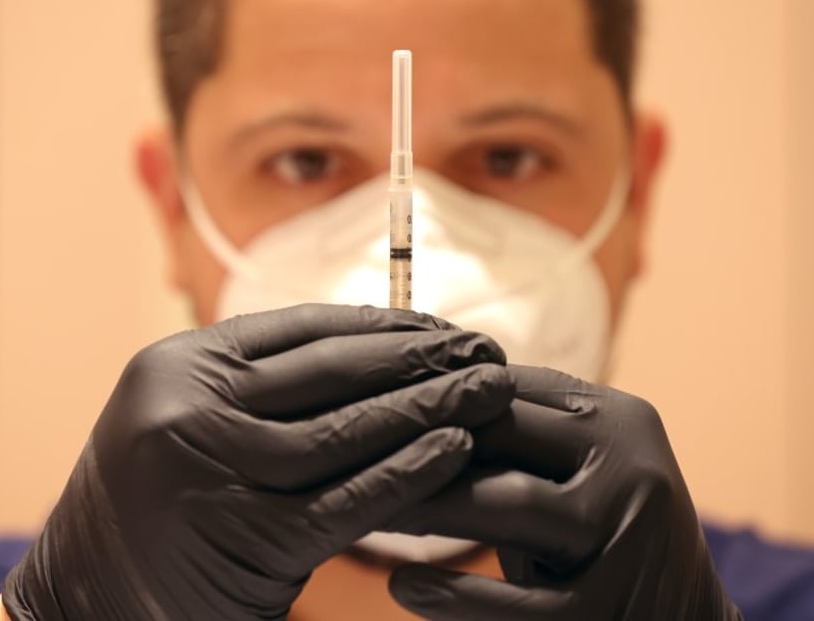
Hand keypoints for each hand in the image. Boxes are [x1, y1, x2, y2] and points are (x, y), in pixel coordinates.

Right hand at [2, 304, 513, 619]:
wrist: (88, 600)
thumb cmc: (160, 502)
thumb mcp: (191, 419)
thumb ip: (262, 384)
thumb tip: (374, 344)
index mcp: (179, 365)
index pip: (303, 329)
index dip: (383, 325)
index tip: (442, 326)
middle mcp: (188, 407)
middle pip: (330, 371)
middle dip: (418, 357)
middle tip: (484, 349)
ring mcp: (213, 473)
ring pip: (344, 431)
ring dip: (428, 407)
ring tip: (490, 389)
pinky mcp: (246, 540)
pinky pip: (346, 500)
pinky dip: (407, 473)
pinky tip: (457, 448)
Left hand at [388, 365, 741, 619]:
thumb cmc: (598, 535)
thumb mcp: (572, 470)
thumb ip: (516, 432)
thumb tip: (413, 386)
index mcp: (617, 417)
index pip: (509, 386)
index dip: (435, 394)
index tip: (370, 401)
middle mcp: (632, 464)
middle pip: (504, 433)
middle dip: (421, 442)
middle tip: (352, 450)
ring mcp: (627, 537)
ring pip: (508, 502)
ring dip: (427, 505)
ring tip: (367, 512)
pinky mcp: (610, 610)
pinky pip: (517, 604)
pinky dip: (454, 595)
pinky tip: (404, 586)